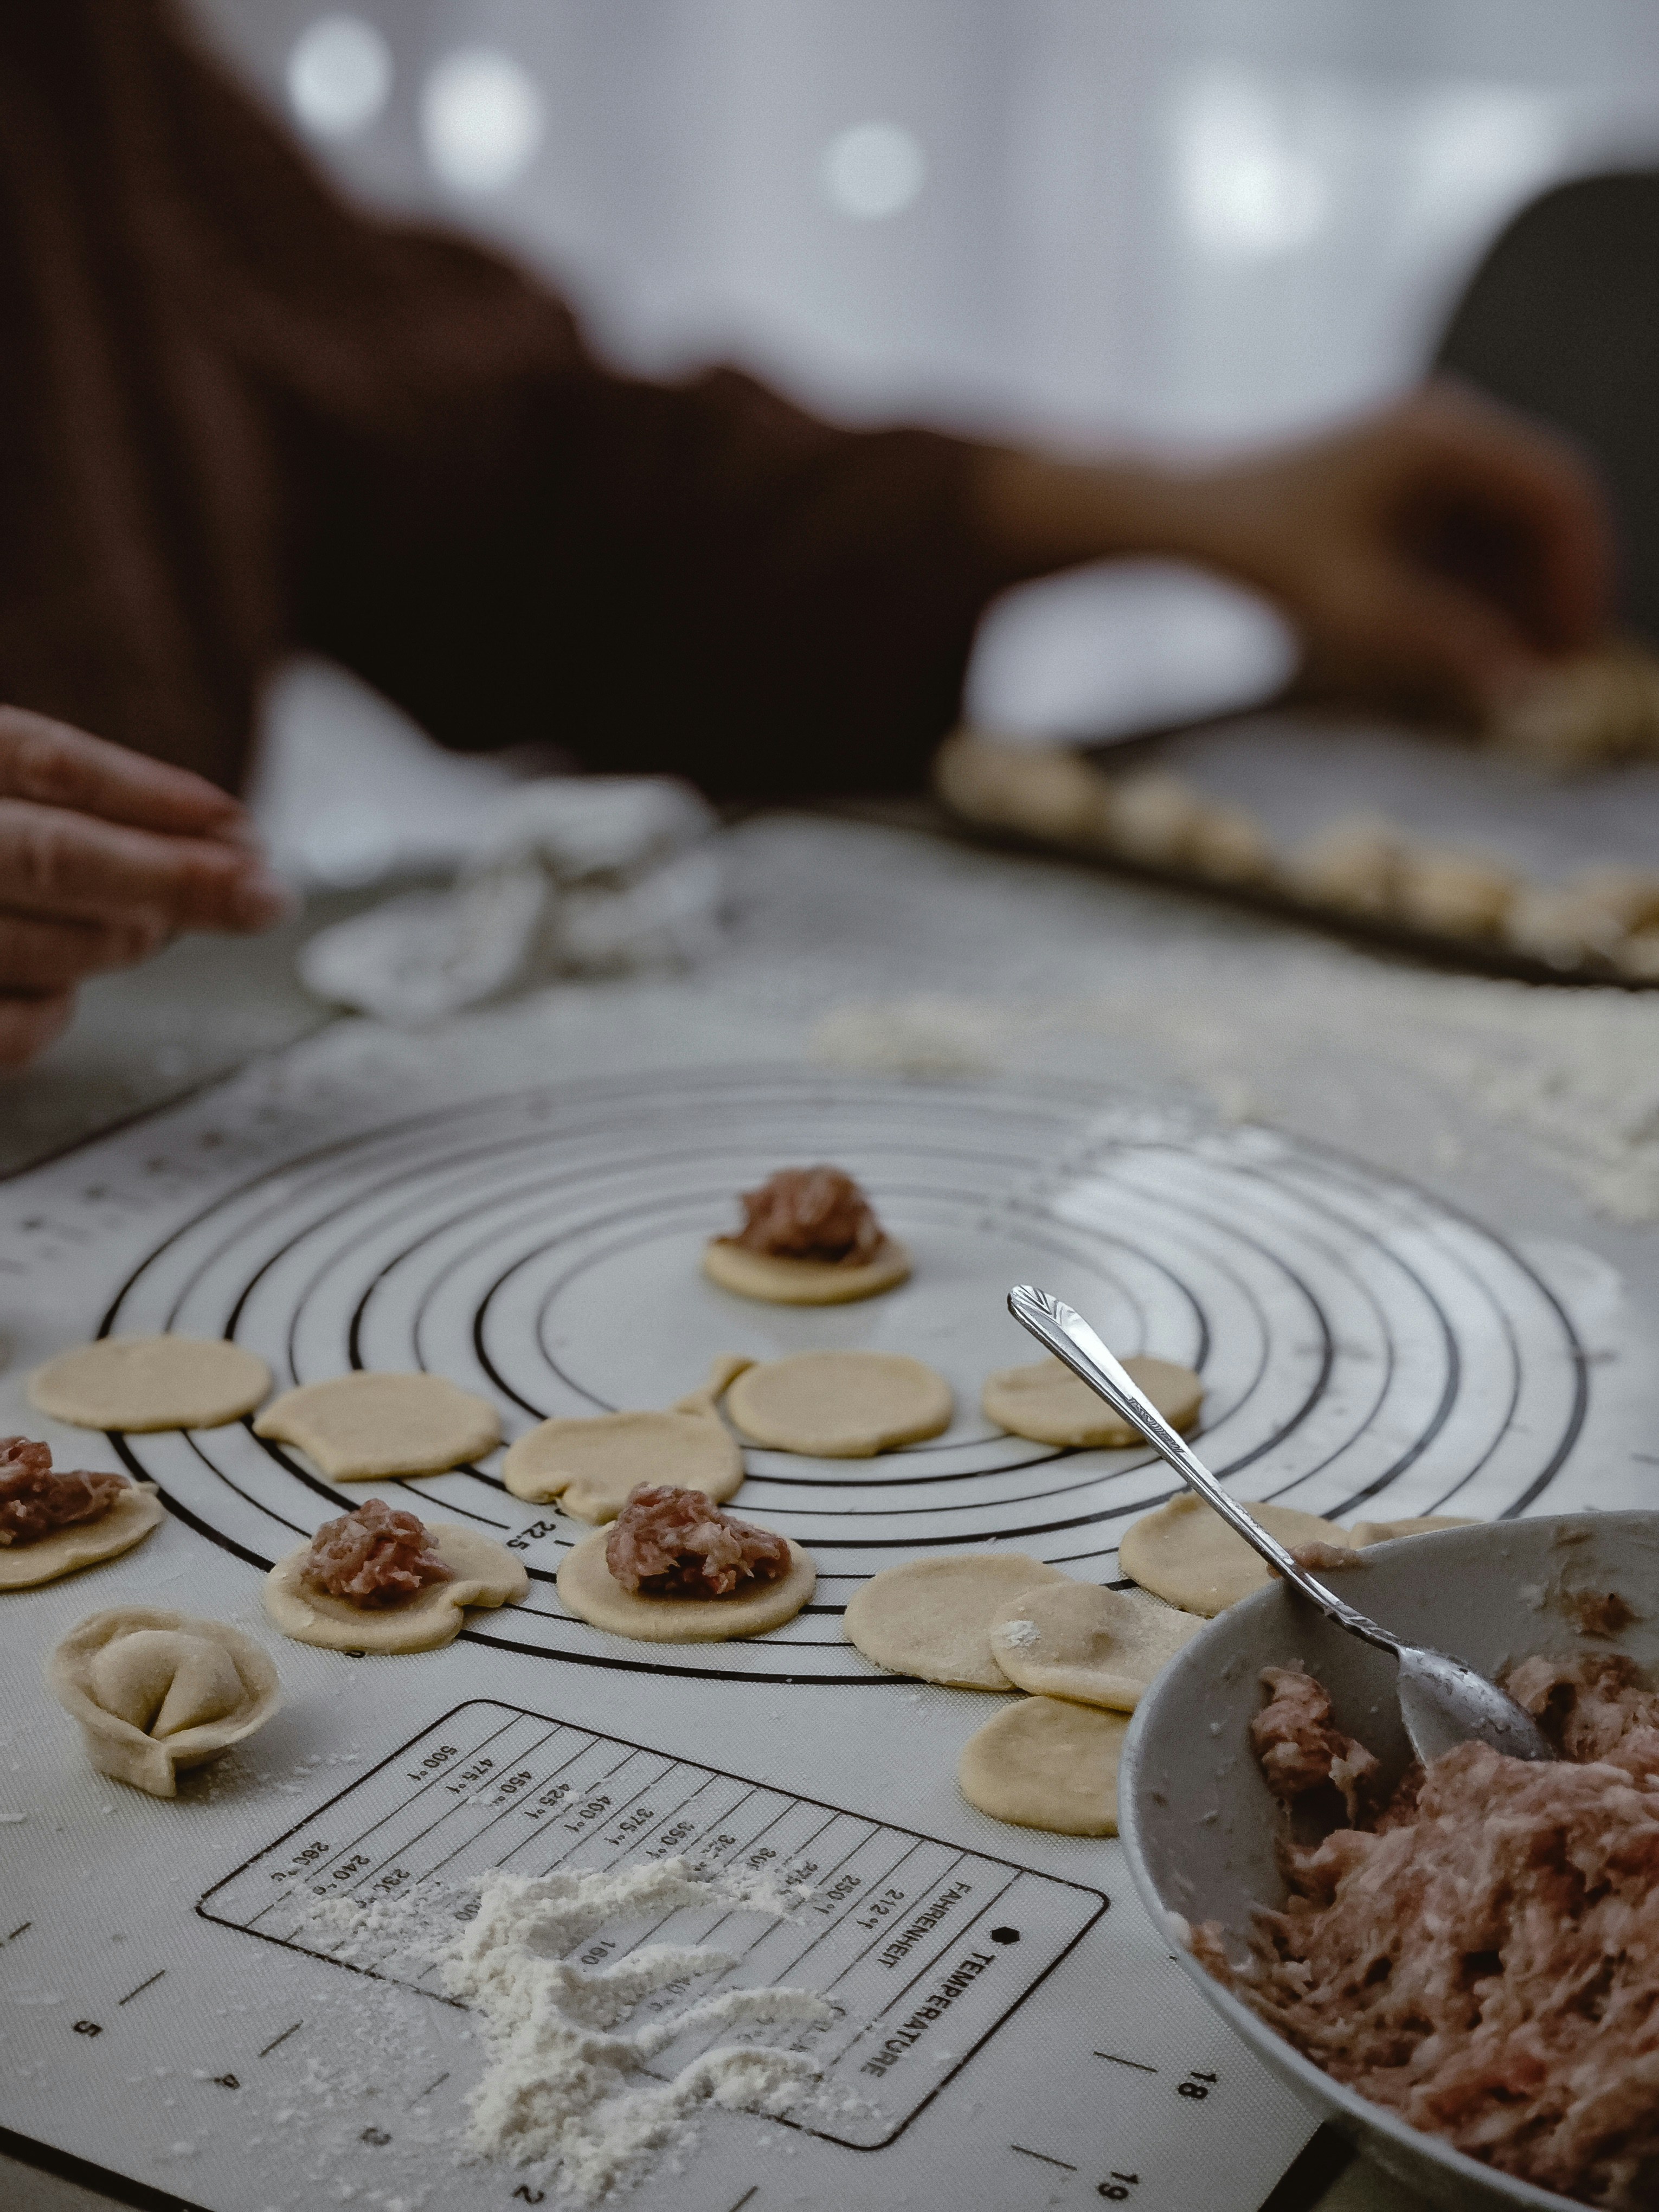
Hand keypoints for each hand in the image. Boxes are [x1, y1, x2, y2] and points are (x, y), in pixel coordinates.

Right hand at [0, 706, 291, 1068]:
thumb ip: (45, 800)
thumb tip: (200, 837)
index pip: (48, 763)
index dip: (158, 797)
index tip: (241, 829)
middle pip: (62, 857)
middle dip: (181, 881)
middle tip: (264, 895)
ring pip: (50, 946)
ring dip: (130, 938)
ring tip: (165, 924)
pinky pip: (12, 1030)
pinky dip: (57, 1010)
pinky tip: (67, 987)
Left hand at [1156, 383, 1613, 718]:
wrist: (1182, 516)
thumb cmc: (1258, 551)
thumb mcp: (1357, 610)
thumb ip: (1444, 645)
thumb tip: (1521, 687)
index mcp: (1446, 437)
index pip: (1557, 492)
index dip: (1580, 572)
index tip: (1578, 643)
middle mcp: (1444, 431)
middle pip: (1539, 508)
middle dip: (1551, 589)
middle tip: (1554, 668)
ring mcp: (1421, 454)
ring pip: (1503, 526)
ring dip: (1515, 594)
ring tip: (1515, 669)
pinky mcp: (1397, 485)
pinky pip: (1463, 534)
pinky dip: (1475, 587)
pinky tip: (1471, 645)